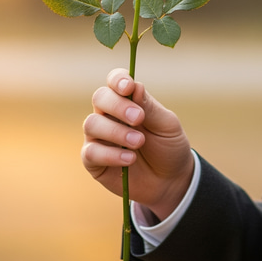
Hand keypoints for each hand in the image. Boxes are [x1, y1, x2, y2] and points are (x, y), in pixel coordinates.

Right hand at [82, 68, 194, 220]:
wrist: (170, 180)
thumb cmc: (168, 147)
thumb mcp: (167, 125)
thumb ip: (150, 107)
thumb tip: (135, 87)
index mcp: (128, 101)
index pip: (115, 81)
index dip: (118, 80)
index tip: (128, 87)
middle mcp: (109, 115)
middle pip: (100, 98)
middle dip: (118, 105)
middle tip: (139, 118)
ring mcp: (99, 137)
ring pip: (91, 123)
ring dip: (116, 132)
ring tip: (139, 142)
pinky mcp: (93, 160)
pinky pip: (91, 152)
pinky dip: (111, 155)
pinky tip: (130, 160)